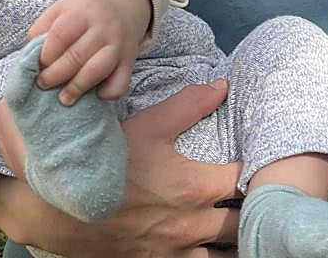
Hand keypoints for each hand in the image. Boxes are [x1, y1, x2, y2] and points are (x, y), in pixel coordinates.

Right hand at [0, 81, 242, 256]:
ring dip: (237, 235)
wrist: (66, 211)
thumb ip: (188, 105)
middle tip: (256, 190)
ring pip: (229, 251)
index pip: (247, 180)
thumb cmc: (109, 165)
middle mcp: (193, 224)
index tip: (261, 160)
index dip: (258, 170)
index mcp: (195, 187)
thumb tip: (222, 87)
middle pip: (244, 221)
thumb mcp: (148, 126)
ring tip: (239, 218)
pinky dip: (213, 254)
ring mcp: (179, 250)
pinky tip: (214, 242)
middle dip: (252, 205)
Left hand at [28, 0, 149, 103]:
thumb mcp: (62, 8)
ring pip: (98, 70)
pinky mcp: (129, 62)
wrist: (123, 9)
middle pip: (77, 55)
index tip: (38, 65)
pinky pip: (121, 82)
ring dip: (77, 87)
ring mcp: (118, 45)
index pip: (60, 35)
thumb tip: (30, 54)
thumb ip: (43, 26)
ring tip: (63, 99)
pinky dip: (109, 93)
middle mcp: (103, 28)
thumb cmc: (84, 13)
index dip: (46, 54)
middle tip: (44, 84)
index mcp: (83, 12)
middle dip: (55, 75)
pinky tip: (96, 95)